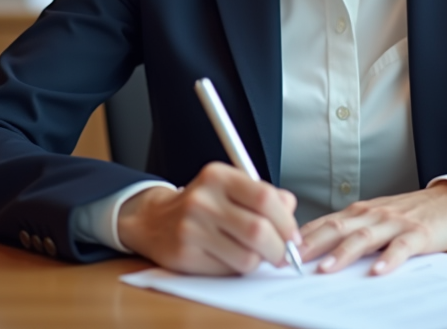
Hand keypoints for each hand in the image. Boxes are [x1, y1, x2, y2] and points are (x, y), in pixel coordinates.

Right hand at [117, 162, 299, 274]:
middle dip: (279, 248)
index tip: (293, 235)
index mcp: (218, 176)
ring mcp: (191, 228)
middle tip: (282, 254)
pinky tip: (231, 258)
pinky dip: (238, 268)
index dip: (286, 220)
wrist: (154, 220)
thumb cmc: (203, 204)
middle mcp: (203, 200)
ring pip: (247, 256)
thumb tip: (290, 209)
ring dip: (259, 261)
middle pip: (258, 230)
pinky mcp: (184, 255)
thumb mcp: (231, 187)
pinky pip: (228, 270)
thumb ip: (264, 195)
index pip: (264, 198)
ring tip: (254, 253)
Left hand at [298, 182, 446, 275]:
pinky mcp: (418, 234)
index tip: (279, 251)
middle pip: (338, 228)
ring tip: (326, 269)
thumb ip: (349, 232)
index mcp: (359, 212)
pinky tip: (378, 271)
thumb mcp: (375, 218)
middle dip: (312, 244)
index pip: (324, 223)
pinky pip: (401, 247)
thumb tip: (314, 253)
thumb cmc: (407, 215)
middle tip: (291, 260)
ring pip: (364, 237)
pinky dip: (389, 258)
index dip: (301, 237)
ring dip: (343, 253)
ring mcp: (395, 223)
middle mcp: (372, 214)